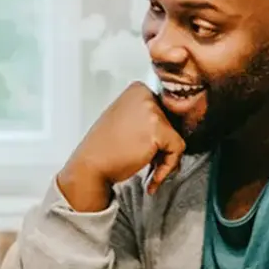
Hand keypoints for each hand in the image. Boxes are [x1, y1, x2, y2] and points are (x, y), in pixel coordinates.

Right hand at [57, 82, 184, 211]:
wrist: (90, 166)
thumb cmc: (103, 148)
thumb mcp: (122, 120)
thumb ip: (143, 117)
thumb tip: (167, 124)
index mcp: (136, 90)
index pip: (164, 110)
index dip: (159, 132)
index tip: (148, 146)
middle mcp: (144, 95)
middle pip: (173, 123)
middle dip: (163, 145)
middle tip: (149, 160)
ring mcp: (151, 111)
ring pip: (177, 136)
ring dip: (165, 157)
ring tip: (149, 169)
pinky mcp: (158, 130)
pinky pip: (177, 149)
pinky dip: (167, 167)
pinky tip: (152, 178)